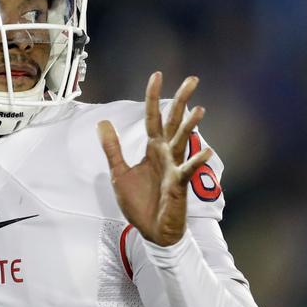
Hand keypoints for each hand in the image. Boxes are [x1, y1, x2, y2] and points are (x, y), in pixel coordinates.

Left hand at [97, 71, 212, 246]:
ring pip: (183, 141)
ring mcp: (174, 168)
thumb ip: (112, 148)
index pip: (153, 118)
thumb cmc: (139, 203)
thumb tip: (102, 121)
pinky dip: (194, 162)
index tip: (157, 75)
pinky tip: (203, 151)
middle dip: (182, 101)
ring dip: (191, 126)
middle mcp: (166, 154)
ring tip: (199, 108)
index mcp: (153, 149)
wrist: (151, 231)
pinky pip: (186, 171)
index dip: (153, 97)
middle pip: (174, 122)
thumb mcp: (119, 172)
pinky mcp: (178, 185)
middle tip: (192, 79)